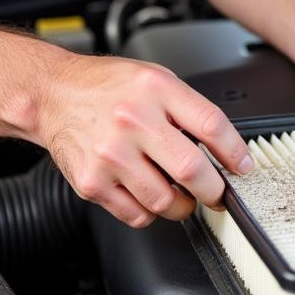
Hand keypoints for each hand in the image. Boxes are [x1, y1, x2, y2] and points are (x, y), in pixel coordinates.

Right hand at [35, 54, 251, 227]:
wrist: (52, 95)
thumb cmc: (106, 88)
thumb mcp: (156, 80)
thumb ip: (189, 109)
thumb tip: (225, 149)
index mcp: (155, 90)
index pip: (212, 126)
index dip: (235, 152)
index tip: (242, 167)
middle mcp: (133, 122)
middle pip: (192, 170)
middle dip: (214, 190)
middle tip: (216, 192)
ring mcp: (110, 155)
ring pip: (165, 202)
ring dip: (183, 206)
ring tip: (182, 196)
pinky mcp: (92, 183)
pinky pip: (137, 215)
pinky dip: (151, 212)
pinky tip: (149, 194)